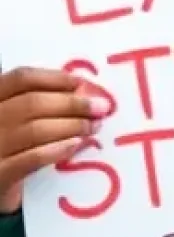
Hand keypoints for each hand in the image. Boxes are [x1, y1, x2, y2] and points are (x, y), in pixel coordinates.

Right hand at [0, 68, 105, 213]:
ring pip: (36, 129)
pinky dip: (59, 149)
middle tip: (101, 107)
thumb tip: (84, 91)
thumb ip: (40, 102)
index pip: (22, 79)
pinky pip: (33, 158)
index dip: (55, 78)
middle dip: (73, 104)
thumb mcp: (15, 118)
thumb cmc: (9, 145)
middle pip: (32, 103)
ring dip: (73, 126)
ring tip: (94, 126)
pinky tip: (77, 144)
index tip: (82, 83)